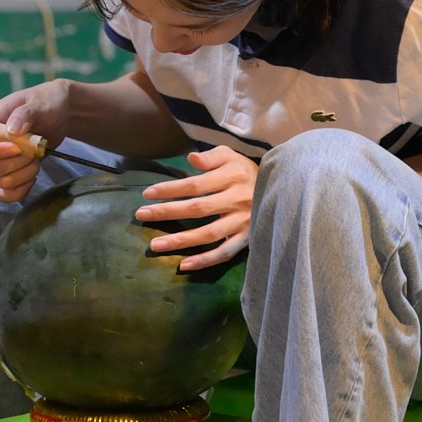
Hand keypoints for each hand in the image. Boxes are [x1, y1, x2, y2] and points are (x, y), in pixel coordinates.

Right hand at [0, 81, 73, 202]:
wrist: (63, 112)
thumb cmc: (47, 101)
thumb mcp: (39, 103)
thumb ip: (24, 114)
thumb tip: (11, 130)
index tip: (13, 147)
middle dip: (16, 163)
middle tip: (33, 150)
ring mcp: (5, 159)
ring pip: (2, 180)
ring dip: (23, 175)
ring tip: (37, 160)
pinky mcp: (15, 171)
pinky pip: (7, 192)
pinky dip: (19, 191)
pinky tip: (32, 179)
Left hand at [133, 147, 258, 271]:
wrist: (281, 189)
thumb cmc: (244, 171)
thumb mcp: (230, 156)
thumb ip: (210, 157)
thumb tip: (190, 157)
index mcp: (232, 176)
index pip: (195, 185)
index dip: (170, 190)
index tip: (147, 194)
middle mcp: (238, 200)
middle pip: (198, 209)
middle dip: (167, 212)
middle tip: (141, 215)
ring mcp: (244, 222)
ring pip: (209, 234)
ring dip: (181, 241)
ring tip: (155, 245)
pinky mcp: (247, 239)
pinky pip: (224, 253)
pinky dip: (204, 261)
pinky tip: (183, 265)